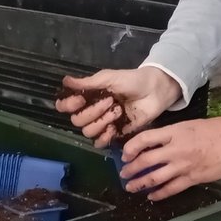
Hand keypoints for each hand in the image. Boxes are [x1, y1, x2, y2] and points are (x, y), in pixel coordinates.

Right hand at [56, 67, 180, 147]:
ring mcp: (104, 123)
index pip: (66, 106)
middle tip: (110, 101)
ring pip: (88, 132)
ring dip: (101, 122)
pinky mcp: (116, 133)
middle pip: (77, 121)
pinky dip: (104, 137)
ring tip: (117, 111)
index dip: (68, 106)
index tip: (80, 100)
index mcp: (88, 97)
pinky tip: (113, 128)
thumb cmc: (132, 80)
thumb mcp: (109, 78)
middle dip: (92, 112)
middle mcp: (92, 111)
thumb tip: (65, 81)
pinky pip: (100, 142)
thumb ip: (88, 82)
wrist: (155, 90)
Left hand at [116, 114, 220, 200]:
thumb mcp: (190, 125)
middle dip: (130, 169)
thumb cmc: (218, 128)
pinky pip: (171, 188)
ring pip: (154, 177)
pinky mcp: (193, 178)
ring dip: (139, 183)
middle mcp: (175, 149)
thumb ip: (173, 135)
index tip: (125, 154)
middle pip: (144, 161)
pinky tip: (152, 196)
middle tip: (124, 173)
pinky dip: (159, 194)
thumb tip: (157, 144)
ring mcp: (184, 165)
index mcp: (174, 132)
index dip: (130, 148)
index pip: (143, 140)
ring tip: (131, 187)